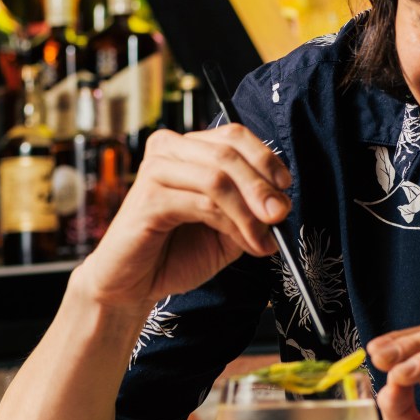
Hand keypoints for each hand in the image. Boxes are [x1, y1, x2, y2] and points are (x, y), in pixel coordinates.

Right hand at [75, 124, 291, 310]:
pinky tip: (245, 243)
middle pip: (228, 152)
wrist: (133, 284)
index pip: (233, 135)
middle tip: (281, 215)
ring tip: (264, 239)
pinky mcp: (148, 198)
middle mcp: (168, 150)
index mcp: (188, 149)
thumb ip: (251, 212)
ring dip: (249, 211)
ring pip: (218, 178)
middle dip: (262, 186)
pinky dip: (231, 224)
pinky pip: (203, 203)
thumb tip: (280, 206)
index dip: (265, 158)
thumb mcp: (226, 229)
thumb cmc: (176, 252)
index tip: (286, 187)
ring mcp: (155, 171)